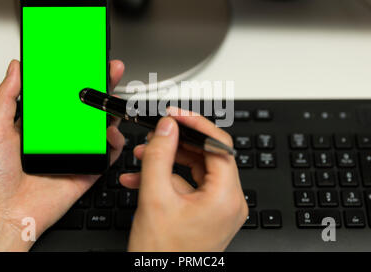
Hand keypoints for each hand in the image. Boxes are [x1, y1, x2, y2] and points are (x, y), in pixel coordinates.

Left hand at [0, 59, 125, 250]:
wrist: (6, 214)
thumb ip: (6, 97)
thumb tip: (15, 68)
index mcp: (41, 126)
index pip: (64, 96)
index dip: (76, 78)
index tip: (85, 62)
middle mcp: (61, 137)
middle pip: (87, 108)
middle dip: (102, 88)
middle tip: (111, 72)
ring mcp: (76, 152)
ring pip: (101, 128)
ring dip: (112, 112)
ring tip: (114, 102)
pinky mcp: (88, 170)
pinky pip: (108, 154)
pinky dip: (116, 142)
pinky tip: (112, 133)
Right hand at [120, 107, 247, 250]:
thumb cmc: (163, 256)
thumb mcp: (155, 198)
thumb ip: (160, 155)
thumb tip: (166, 127)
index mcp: (226, 196)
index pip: (219, 144)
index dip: (195, 124)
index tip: (175, 115)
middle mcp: (229, 201)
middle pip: (206, 155)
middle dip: (175, 144)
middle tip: (155, 135)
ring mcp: (218, 209)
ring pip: (194, 170)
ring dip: (167, 161)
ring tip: (142, 158)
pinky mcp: (206, 214)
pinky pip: (189, 186)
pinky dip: (167, 180)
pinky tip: (141, 179)